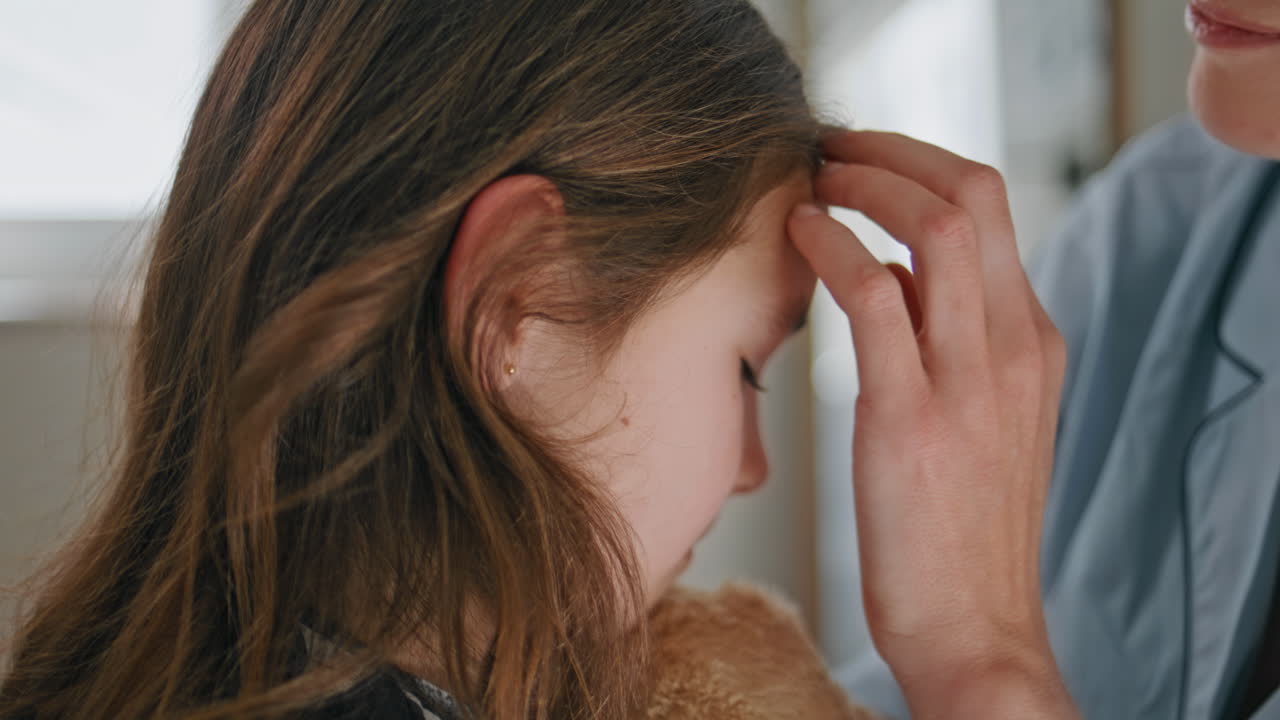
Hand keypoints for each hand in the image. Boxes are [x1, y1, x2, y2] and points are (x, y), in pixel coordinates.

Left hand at [788, 131, 1075, 717]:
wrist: (975, 631)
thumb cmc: (959, 530)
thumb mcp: (980, 420)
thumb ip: (950, 341)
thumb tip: (890, 274)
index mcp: (1033, 342)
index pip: (991, 208)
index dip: (919, 164)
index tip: (862, 160)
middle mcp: (1016, 346)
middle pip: (973, 192)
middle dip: (892, 152)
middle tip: (830, 149)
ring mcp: (972, 380)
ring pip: (935, 226)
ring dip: (861, 183)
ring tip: (808, 180)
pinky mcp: (913, 417)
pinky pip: (876, 296)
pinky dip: (831, 247)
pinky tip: (797, 236)